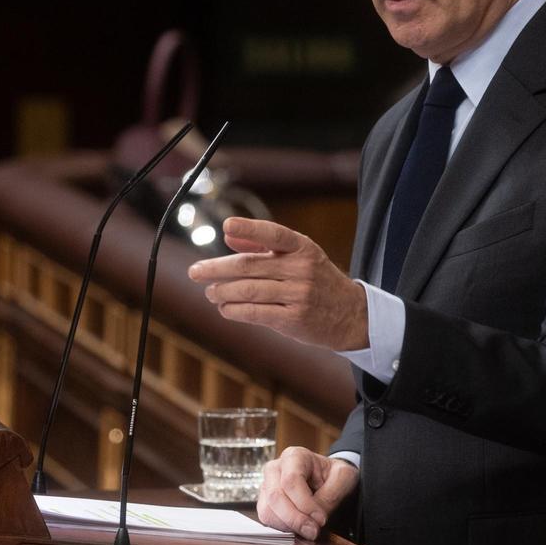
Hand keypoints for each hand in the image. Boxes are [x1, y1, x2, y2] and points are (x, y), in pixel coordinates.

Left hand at [187, 217, 369, 350]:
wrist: (349, 314)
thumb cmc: (316, 280)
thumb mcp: (299, 256)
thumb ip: (263, 245)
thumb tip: (229, 236)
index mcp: (303, 248)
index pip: (274, 233)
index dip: (249, 227)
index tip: (226, 225)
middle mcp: (301, 269)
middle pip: (249, 266)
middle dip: (216, 269)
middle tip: (195, 271)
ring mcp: (298, 295)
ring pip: (248, 291)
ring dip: (222, 292)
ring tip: (210, 292)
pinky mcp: (293, 319)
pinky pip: (255, 313)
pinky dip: (234, 310)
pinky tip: (224, 308)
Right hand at [257, 446, 358, 540]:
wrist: (329, 480)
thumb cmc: (334, 475)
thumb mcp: (343, 478)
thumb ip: (330, 496)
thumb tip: (313, 519)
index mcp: (294, 456)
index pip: (291, 480)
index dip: (305, 504)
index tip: (321, 519)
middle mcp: (275, 469)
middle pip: (276, 497)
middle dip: (296, 519)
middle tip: (314, 531)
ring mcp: (267, 486)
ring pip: (268, 511)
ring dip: (289, 526)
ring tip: (309, 530)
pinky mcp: (265, 503)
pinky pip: (267, 521)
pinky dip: (283, 529)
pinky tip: (300, 529)